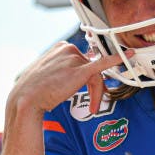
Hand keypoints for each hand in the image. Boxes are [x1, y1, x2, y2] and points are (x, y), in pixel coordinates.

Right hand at [8, 42, 129, 116]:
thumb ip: (62, 70)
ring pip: (96, 75)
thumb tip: (70, 77)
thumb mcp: (47, 74)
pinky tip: (128, 56)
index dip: (88, 79)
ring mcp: (74, 58)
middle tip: (93, 104)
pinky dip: (117, 59)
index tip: (88, 91)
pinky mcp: (80, 70)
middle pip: (92, 68)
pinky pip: (103, 63)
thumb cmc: (33, 91)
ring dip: (97, 93)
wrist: (25, 100)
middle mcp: (68, 49)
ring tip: (92, 108)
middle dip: (95, 87)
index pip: (83, 61)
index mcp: (61, 47)